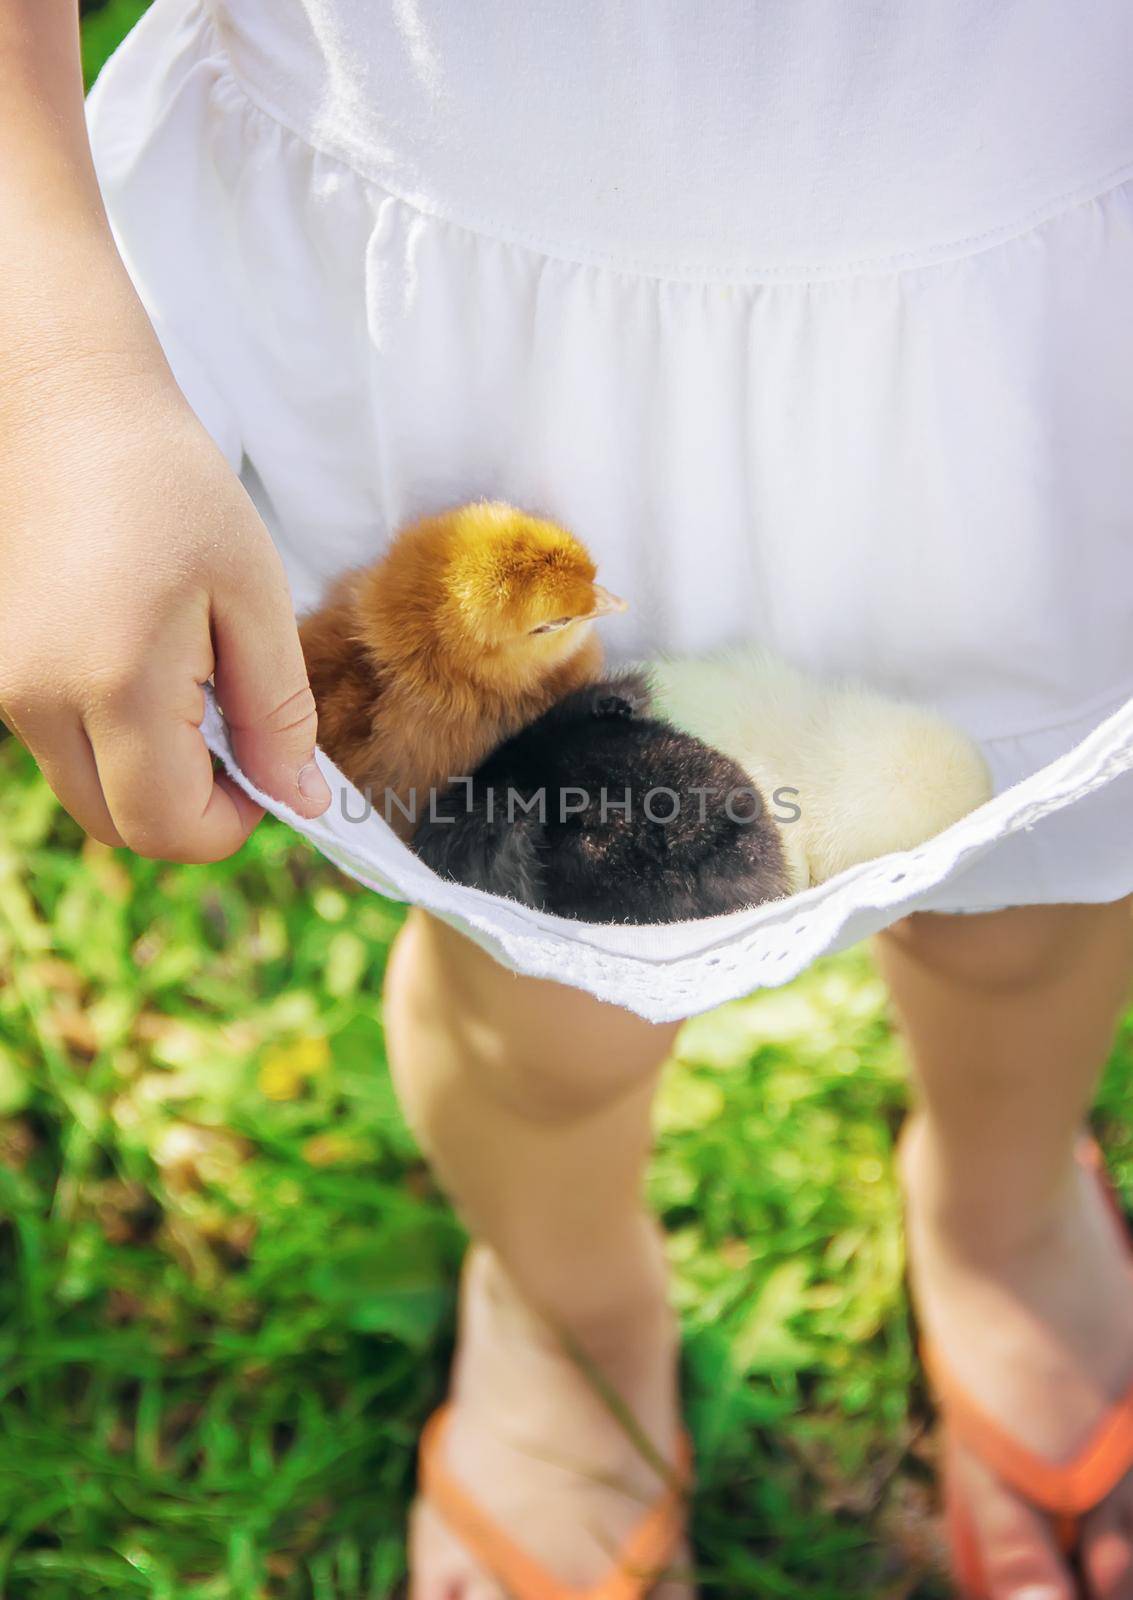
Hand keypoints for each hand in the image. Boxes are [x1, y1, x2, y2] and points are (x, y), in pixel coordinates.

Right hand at [0, 352, 331, 862]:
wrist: (68, 411)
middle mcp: (40, 700)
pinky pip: (64, 750)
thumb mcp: (254, 594)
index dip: (233, 824)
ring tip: (198, 694)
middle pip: (123, 826)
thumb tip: (300, 799)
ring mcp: (6, 690)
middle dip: (193, 812)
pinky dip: (115, 745)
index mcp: (113, 683)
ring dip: (153, 779)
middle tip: (243, 742)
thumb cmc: (173, 488)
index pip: (168, 826)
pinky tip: (151, 675)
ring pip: (89, 794)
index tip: (272, 773)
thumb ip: (279, 710)